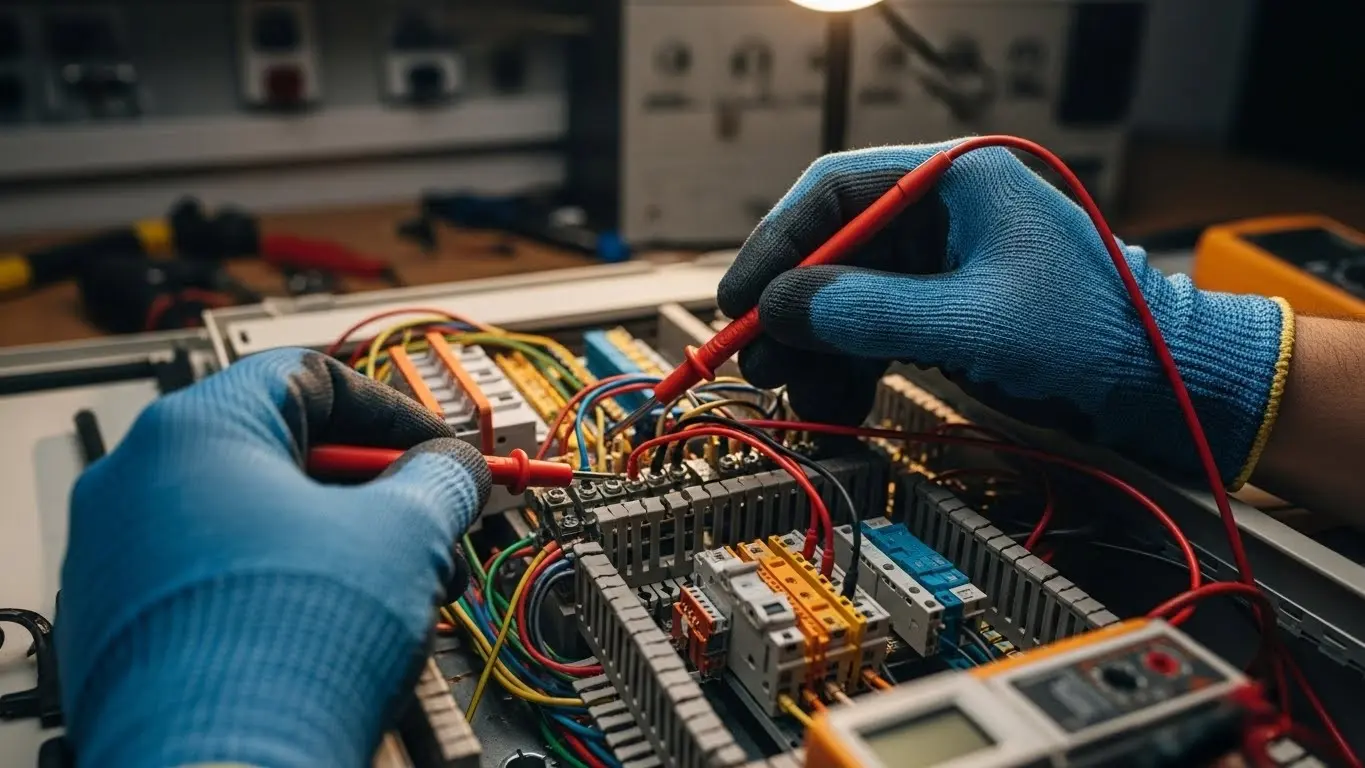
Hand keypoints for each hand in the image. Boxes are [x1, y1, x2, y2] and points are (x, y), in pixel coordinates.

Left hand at [59, 349, 491, 767]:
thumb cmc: (287, 651)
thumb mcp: (404, 535)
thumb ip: (440, 479)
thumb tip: (455, 468)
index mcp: (194, 432)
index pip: (311, 377)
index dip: (394, 414)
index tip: (440, 454)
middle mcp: (138, 484)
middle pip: (285, 454)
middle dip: (375, 495)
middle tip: (427, 528)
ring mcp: (123, 559)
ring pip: (257, 522)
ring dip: (342, 547)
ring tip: (396, 595)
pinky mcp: (124, 628)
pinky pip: (223, 580)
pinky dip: (289, 589)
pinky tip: (339, 632)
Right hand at [719, 142, 1292, 484]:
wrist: (1158, 385)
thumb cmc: (1095, 334)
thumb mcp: (974, 320)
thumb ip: (870, 311)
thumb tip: (780, 309)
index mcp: (953, 181)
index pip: (835, 191)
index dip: (777, 244)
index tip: (740, 297)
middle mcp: (938, 214)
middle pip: (831, 248)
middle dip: (792, 309)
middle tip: (754, 357)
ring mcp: (939, 264)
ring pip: (846, 297)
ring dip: (814, 347)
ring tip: (798, 393)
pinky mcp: (942, 310)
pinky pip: (872, 330)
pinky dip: (847, 365)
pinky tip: (835, 399)